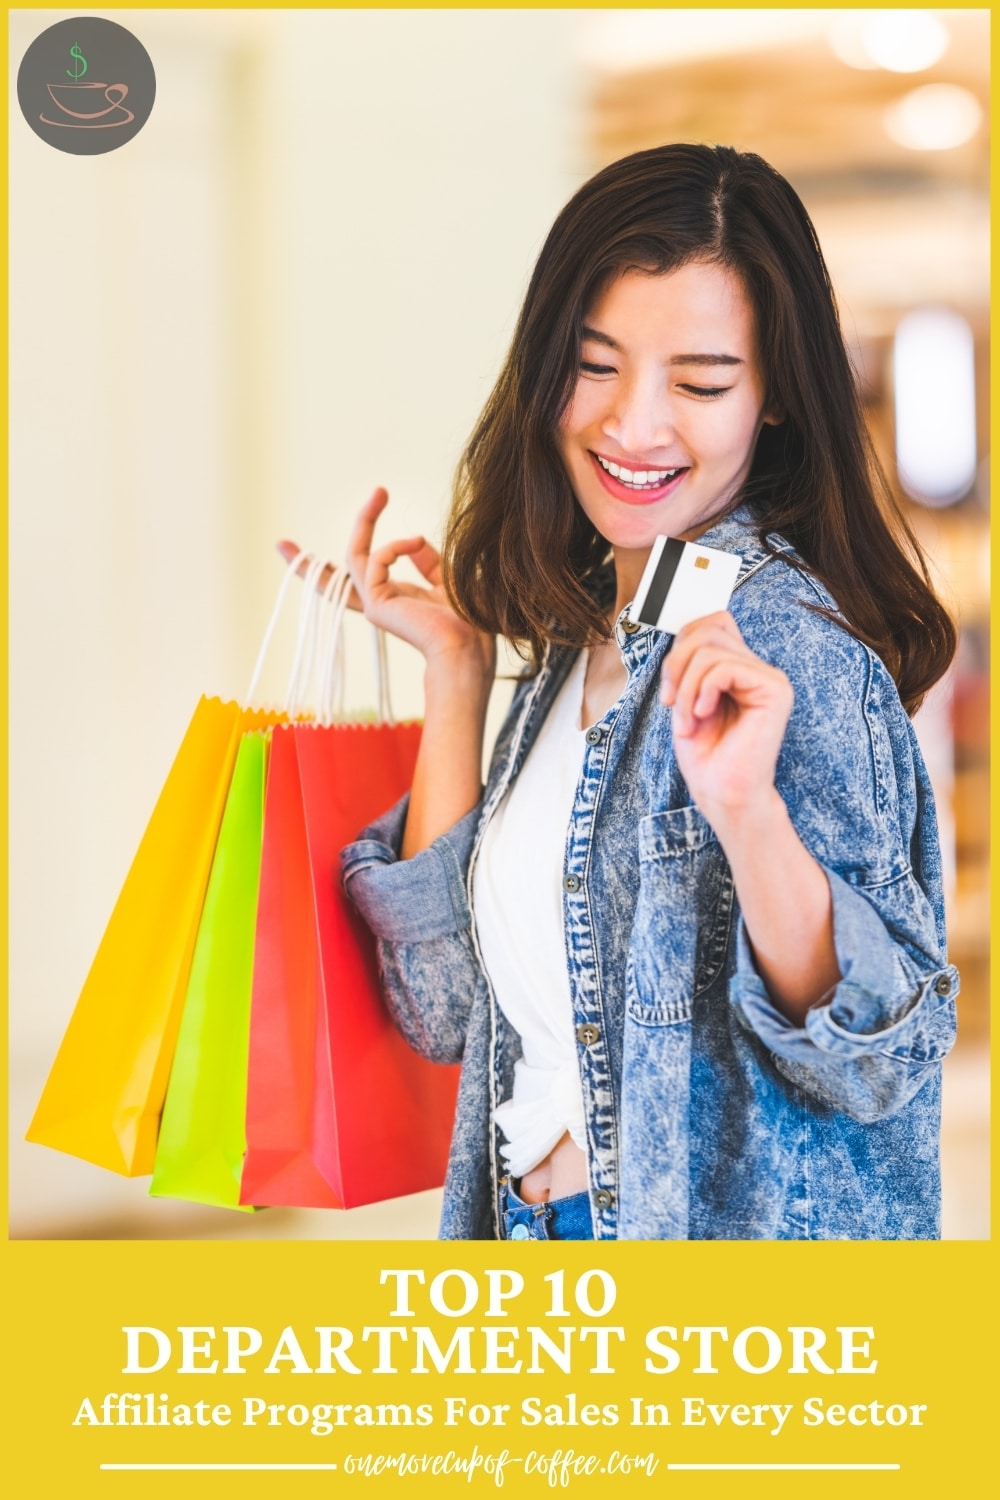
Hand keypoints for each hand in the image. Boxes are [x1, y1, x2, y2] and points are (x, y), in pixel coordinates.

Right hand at [278, 487, 494, 679]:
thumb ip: (429, 562)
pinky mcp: (376, 603)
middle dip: (359, 523)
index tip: (379, 502)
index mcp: (399, 597)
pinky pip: (375, 559)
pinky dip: (394, 546)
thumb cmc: (467, 621)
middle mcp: (383, 601)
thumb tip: (415, 539)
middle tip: (380, 489)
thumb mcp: (448, 580)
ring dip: (365, 519)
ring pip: (353, 556)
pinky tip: (415, 542)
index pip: (371, 569)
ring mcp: (376, 604)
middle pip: (351, 561)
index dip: (365, 541)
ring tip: (381, 492)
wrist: (468, 647)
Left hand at [660, 611, 792, 825]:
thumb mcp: (686, 696)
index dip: (682, 642)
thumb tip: (684, 629)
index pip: (712, 622)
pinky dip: (701, 691)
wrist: (722, 793)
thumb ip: (690, 661)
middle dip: (676, 665)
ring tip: (687, 720)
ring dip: (685, 688)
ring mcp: (770, 677)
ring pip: (710, 649)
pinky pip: (724, 667)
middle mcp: (758, 668)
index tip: (670, 687)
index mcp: (740, 668)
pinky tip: (704, 715)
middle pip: (709, 628)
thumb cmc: (705, 754)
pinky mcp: (775, 690)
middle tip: (671, 702)